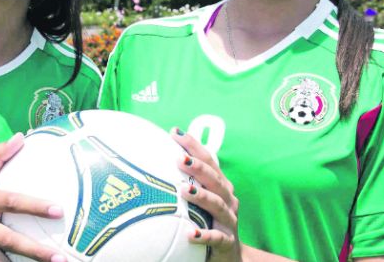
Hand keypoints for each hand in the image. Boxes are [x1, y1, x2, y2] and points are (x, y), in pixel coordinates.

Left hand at [172, 127, 240, 261]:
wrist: (230, 255)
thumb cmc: (210, 220)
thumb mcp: (201, 201)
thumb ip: (186, 182)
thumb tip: (153, 163)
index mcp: (220, 186)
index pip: (209, 160)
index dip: (193, 146)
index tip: (175, 133)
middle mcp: (228, 199)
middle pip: (215, 179)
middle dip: (198, 168)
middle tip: (179, 159)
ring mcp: (229, 220)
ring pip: (217, 205)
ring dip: (201, 197)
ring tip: (183, 190)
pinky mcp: (227, 242)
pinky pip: (217, 238)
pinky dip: (205, 235)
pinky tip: (191, 233)